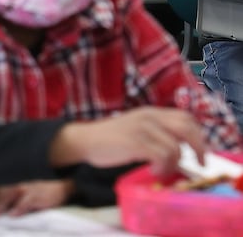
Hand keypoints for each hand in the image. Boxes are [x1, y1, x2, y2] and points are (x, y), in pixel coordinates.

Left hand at [0, 180, 72, 216]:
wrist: (58, 175)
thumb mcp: (10, 178)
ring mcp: (24, 185)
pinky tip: (13, 215)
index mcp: (0, 176)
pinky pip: (28, 200)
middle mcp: (9, 178)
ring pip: (7, 193)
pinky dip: (21, 207)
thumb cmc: (30, 179)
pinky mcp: (39, 193)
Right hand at [52, 107, 205, 176]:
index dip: (198, 134)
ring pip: (175, 147)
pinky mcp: (135, 142)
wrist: (85, 140)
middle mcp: (149, 117)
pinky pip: (162, 156)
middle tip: (198, 164)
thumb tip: (182, 150)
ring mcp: (142, 129)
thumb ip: (157, 133)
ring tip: (163, 171)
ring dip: (174, 164)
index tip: (200, 151)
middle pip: (187, 128)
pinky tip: (154, 171)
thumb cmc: (110, 139)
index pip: (186, 117)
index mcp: (151, 113)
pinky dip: (163, 168)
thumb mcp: (137, 129)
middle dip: (198, 148)